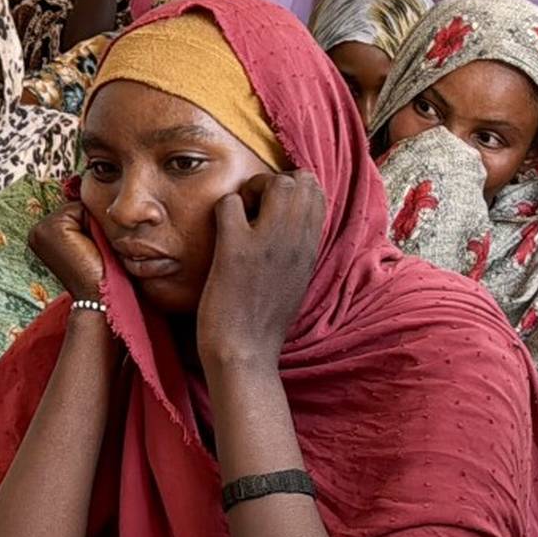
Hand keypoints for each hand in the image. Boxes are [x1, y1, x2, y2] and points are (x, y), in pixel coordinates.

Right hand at [29, 202, 105, 306]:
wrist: (99, 297)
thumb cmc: (100, 273)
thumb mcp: (87, 243)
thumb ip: (84, 222)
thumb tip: (93, 197)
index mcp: (42, 235)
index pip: (74, 212)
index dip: (90, 226)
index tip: (93, 248)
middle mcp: (37, 230)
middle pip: (77, 207)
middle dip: (91, 224)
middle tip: (94, 250)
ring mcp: (40, 228)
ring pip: (81, 207)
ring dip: (94, 225)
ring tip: (93, 249)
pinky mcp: (52, 227)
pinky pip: (83, 209)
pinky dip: (94, 225)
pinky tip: (91, 246)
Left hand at [198, 172, 326, 371]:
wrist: (245, 356)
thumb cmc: (264, 323)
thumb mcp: (295, 281)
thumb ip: (296, 250)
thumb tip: (286, 223)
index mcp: (310, 250)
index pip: (317, 193)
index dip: (292, 189)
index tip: (272, 209)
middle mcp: (296, 242)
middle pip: (299, 180)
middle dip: (272, 183)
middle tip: (253, 209)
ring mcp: (267, 245)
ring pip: (273, 183)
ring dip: (250, 190)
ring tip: (239, 217)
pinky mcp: (235, 251)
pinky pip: (229, 203)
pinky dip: (221, 210)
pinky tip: (220, 234)